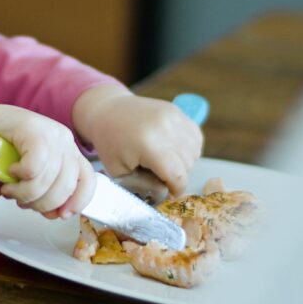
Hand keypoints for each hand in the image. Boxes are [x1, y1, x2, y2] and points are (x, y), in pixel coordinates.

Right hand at [0, 104, 95, 219]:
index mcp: (70, 152)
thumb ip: (47, 190)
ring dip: (24, 194)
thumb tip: (55, 214)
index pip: (88, 180)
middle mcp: (66, 142)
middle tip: (23, 203)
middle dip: (43, 204)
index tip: (61, 215)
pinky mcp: (35, 132)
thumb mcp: (34, 172)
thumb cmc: (7, 148)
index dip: (78, 201)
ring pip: (46, 180)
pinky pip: (33, 168)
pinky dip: (19, 176)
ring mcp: (52, 134)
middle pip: (66, 186)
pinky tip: (10, 171)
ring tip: (9, 191)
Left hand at [72, 87, 202, 195]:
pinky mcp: (176, 111)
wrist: (107, 110)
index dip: (176, 190)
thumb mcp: (119, 171)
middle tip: (159, 175)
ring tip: (165, 161)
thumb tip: (166, 193)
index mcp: (148, 145)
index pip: (178, 176)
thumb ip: (144, 185)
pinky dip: (189, 147)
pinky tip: (173, 149)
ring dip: (185, 161)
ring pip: (195, 151)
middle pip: (187, 164)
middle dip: (177, 176)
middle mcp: (165, 128)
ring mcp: (173, 117)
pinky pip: (195, 136)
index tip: (168, 193)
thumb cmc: (110, 143)